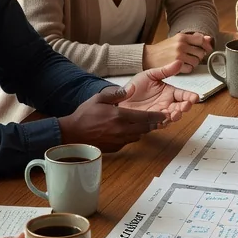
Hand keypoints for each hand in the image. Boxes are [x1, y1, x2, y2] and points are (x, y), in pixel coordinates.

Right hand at [59, 81, 174, 151]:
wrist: (72, 133)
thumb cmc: (85, 115)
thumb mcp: (99, 99)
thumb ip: (116, 94)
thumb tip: (130, 90)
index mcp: (120, 116)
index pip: (145, 117)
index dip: (157, 116)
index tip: (165, 114)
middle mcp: (122, 130)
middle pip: (145, 128)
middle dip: (153, 124)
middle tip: (159, 120)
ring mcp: (119, 140)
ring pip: (138, 136)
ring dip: (143, 131)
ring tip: (145, 125)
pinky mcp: (115, 148)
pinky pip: (128, 142)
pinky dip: (131, 137)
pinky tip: (129, 131)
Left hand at [120, 61, 199, 120]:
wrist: (120, 97)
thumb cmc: (135, 86)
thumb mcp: (150, 75)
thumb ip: (165, 71)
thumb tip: (179, 62)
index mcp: (169, 92)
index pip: (183, 95)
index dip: (190, 97)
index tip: (195, 97)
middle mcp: (167, 104)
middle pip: (180, 107)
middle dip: (185, 107)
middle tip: (186, 106)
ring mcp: (159, 114)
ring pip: (172, 117)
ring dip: (176, 116)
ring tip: (176, 113)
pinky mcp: (151, 122)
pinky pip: (160, 124)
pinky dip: (163, 122)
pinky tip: (164, 119)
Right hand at [143, 32, 212, 73]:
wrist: (149, 56)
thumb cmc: (163, 49)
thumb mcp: (177, 39)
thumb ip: (193, 38)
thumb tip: (209, 38)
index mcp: (181, 37)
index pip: (200, 40)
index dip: (206, 45)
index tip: (207, 49)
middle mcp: (181, 45)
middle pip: (200, 52)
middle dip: (199, 56)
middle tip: (193, 56)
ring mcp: (179, 55)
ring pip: (196, 61)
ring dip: (194, 63)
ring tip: (187, 62)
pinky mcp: (176, 65)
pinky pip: (190, 69)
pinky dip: (188, 69)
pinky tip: (183, 67)